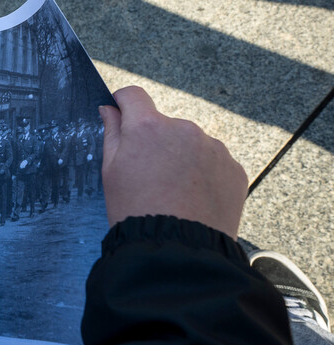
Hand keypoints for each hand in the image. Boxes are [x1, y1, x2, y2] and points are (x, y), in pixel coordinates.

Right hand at [100, 86, 246, 237]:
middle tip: (149, 176)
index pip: (133, 95)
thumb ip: (112, 133)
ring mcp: (213, 148)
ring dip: (183, 158)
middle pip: (165, 125)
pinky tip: (194, 199)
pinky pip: (214, 163)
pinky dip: (204, 175)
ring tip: (175, 193)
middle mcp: (184, 129)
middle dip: (156, 142)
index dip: (123, 103)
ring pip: (191, 144)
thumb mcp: (111, 172)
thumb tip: (110, 109)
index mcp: (148, 127)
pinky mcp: (234, 168)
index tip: (121, 114)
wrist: (178, 249)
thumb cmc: (136, 211)